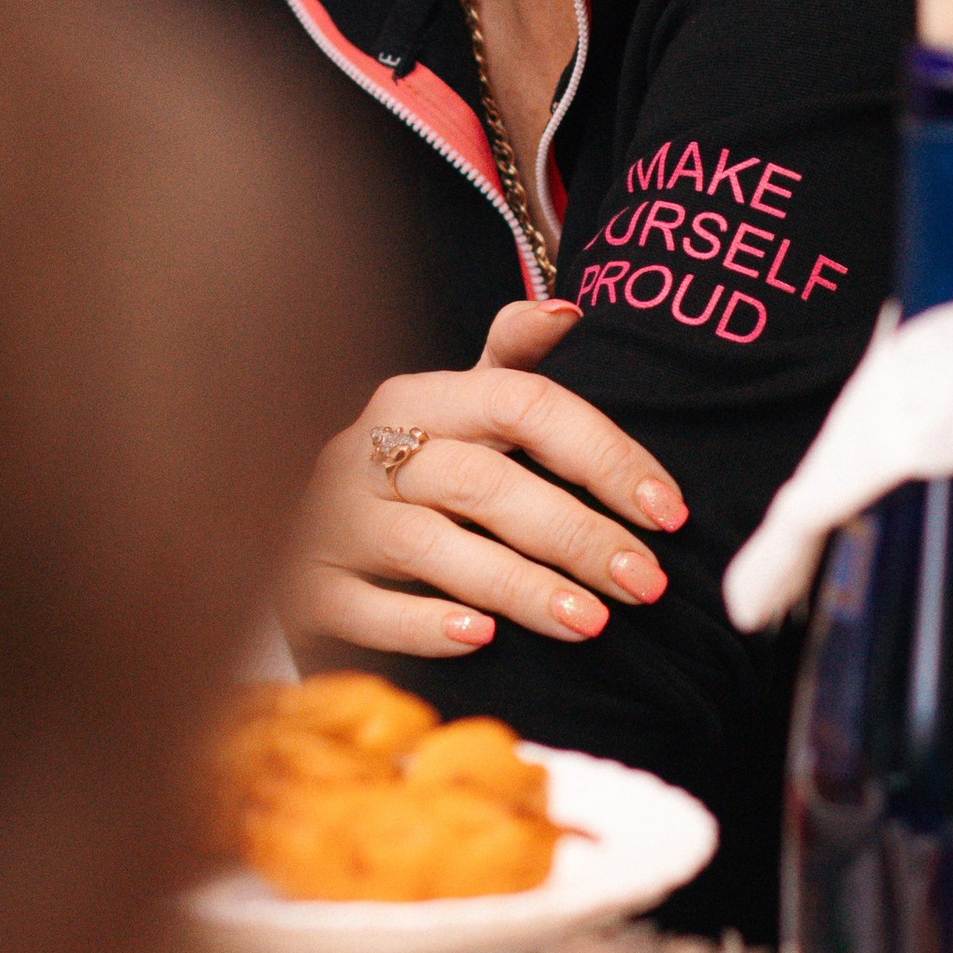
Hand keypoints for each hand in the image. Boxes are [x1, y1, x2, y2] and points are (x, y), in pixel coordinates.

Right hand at [286, 297, 688, 660]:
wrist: (284, 526)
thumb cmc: (406, 474)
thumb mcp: (455, 410)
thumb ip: (511, 362)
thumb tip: (571, 312)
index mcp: (413, 397)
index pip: (520, 402)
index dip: (602, 453)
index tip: (668, 510)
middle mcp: (364, 452)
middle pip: (484, 482)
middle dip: (577, 534)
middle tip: (647, 582)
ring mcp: (328, 522)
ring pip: (430, 547)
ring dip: (520, 587)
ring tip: (592, 623)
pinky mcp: (303, 590)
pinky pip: (363, 611)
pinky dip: (425, 626)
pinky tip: (484, 640)